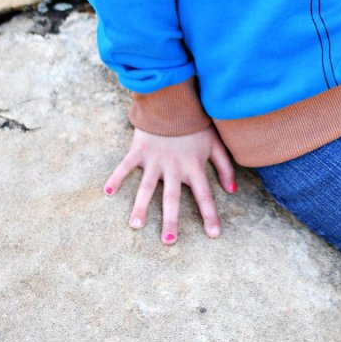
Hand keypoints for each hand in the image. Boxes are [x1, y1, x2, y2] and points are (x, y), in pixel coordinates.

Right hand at [104, 125, 236, 244]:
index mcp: (194, 167)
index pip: (204, 195)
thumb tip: (232, 190)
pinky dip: (116, 177)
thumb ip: (225, 167)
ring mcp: (155, 160)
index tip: (214, 235)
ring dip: (140, 206)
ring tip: (135, 226)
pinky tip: (107, 192)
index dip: (210, 215)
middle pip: (172, 198)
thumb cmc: (197, 124)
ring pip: (146, 187)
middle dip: (171, 220)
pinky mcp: (140, 150)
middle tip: (168, 241)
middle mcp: (174, 167)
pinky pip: (126, 166)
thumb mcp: (215, 143)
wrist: (175, 100)